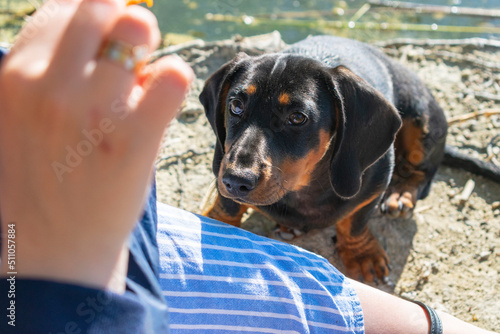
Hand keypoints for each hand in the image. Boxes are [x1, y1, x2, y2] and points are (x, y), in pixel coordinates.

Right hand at [0, 0, 192, 290]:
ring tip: (138, 87)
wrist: (53, 247)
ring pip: (137, 30)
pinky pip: (171, 75)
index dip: (94, 17)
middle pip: (103, 6)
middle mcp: (49, 86)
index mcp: (16, 74)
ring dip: (146, 53)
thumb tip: (112, 20)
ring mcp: (93, 112)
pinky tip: (160, 100)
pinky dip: (171, 79)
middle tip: (131, 51)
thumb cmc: (45, 176)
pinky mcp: (134, 140)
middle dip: (125, 23)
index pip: (66, 7)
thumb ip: (52, 68)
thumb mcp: (22, 114)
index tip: (105, 41)